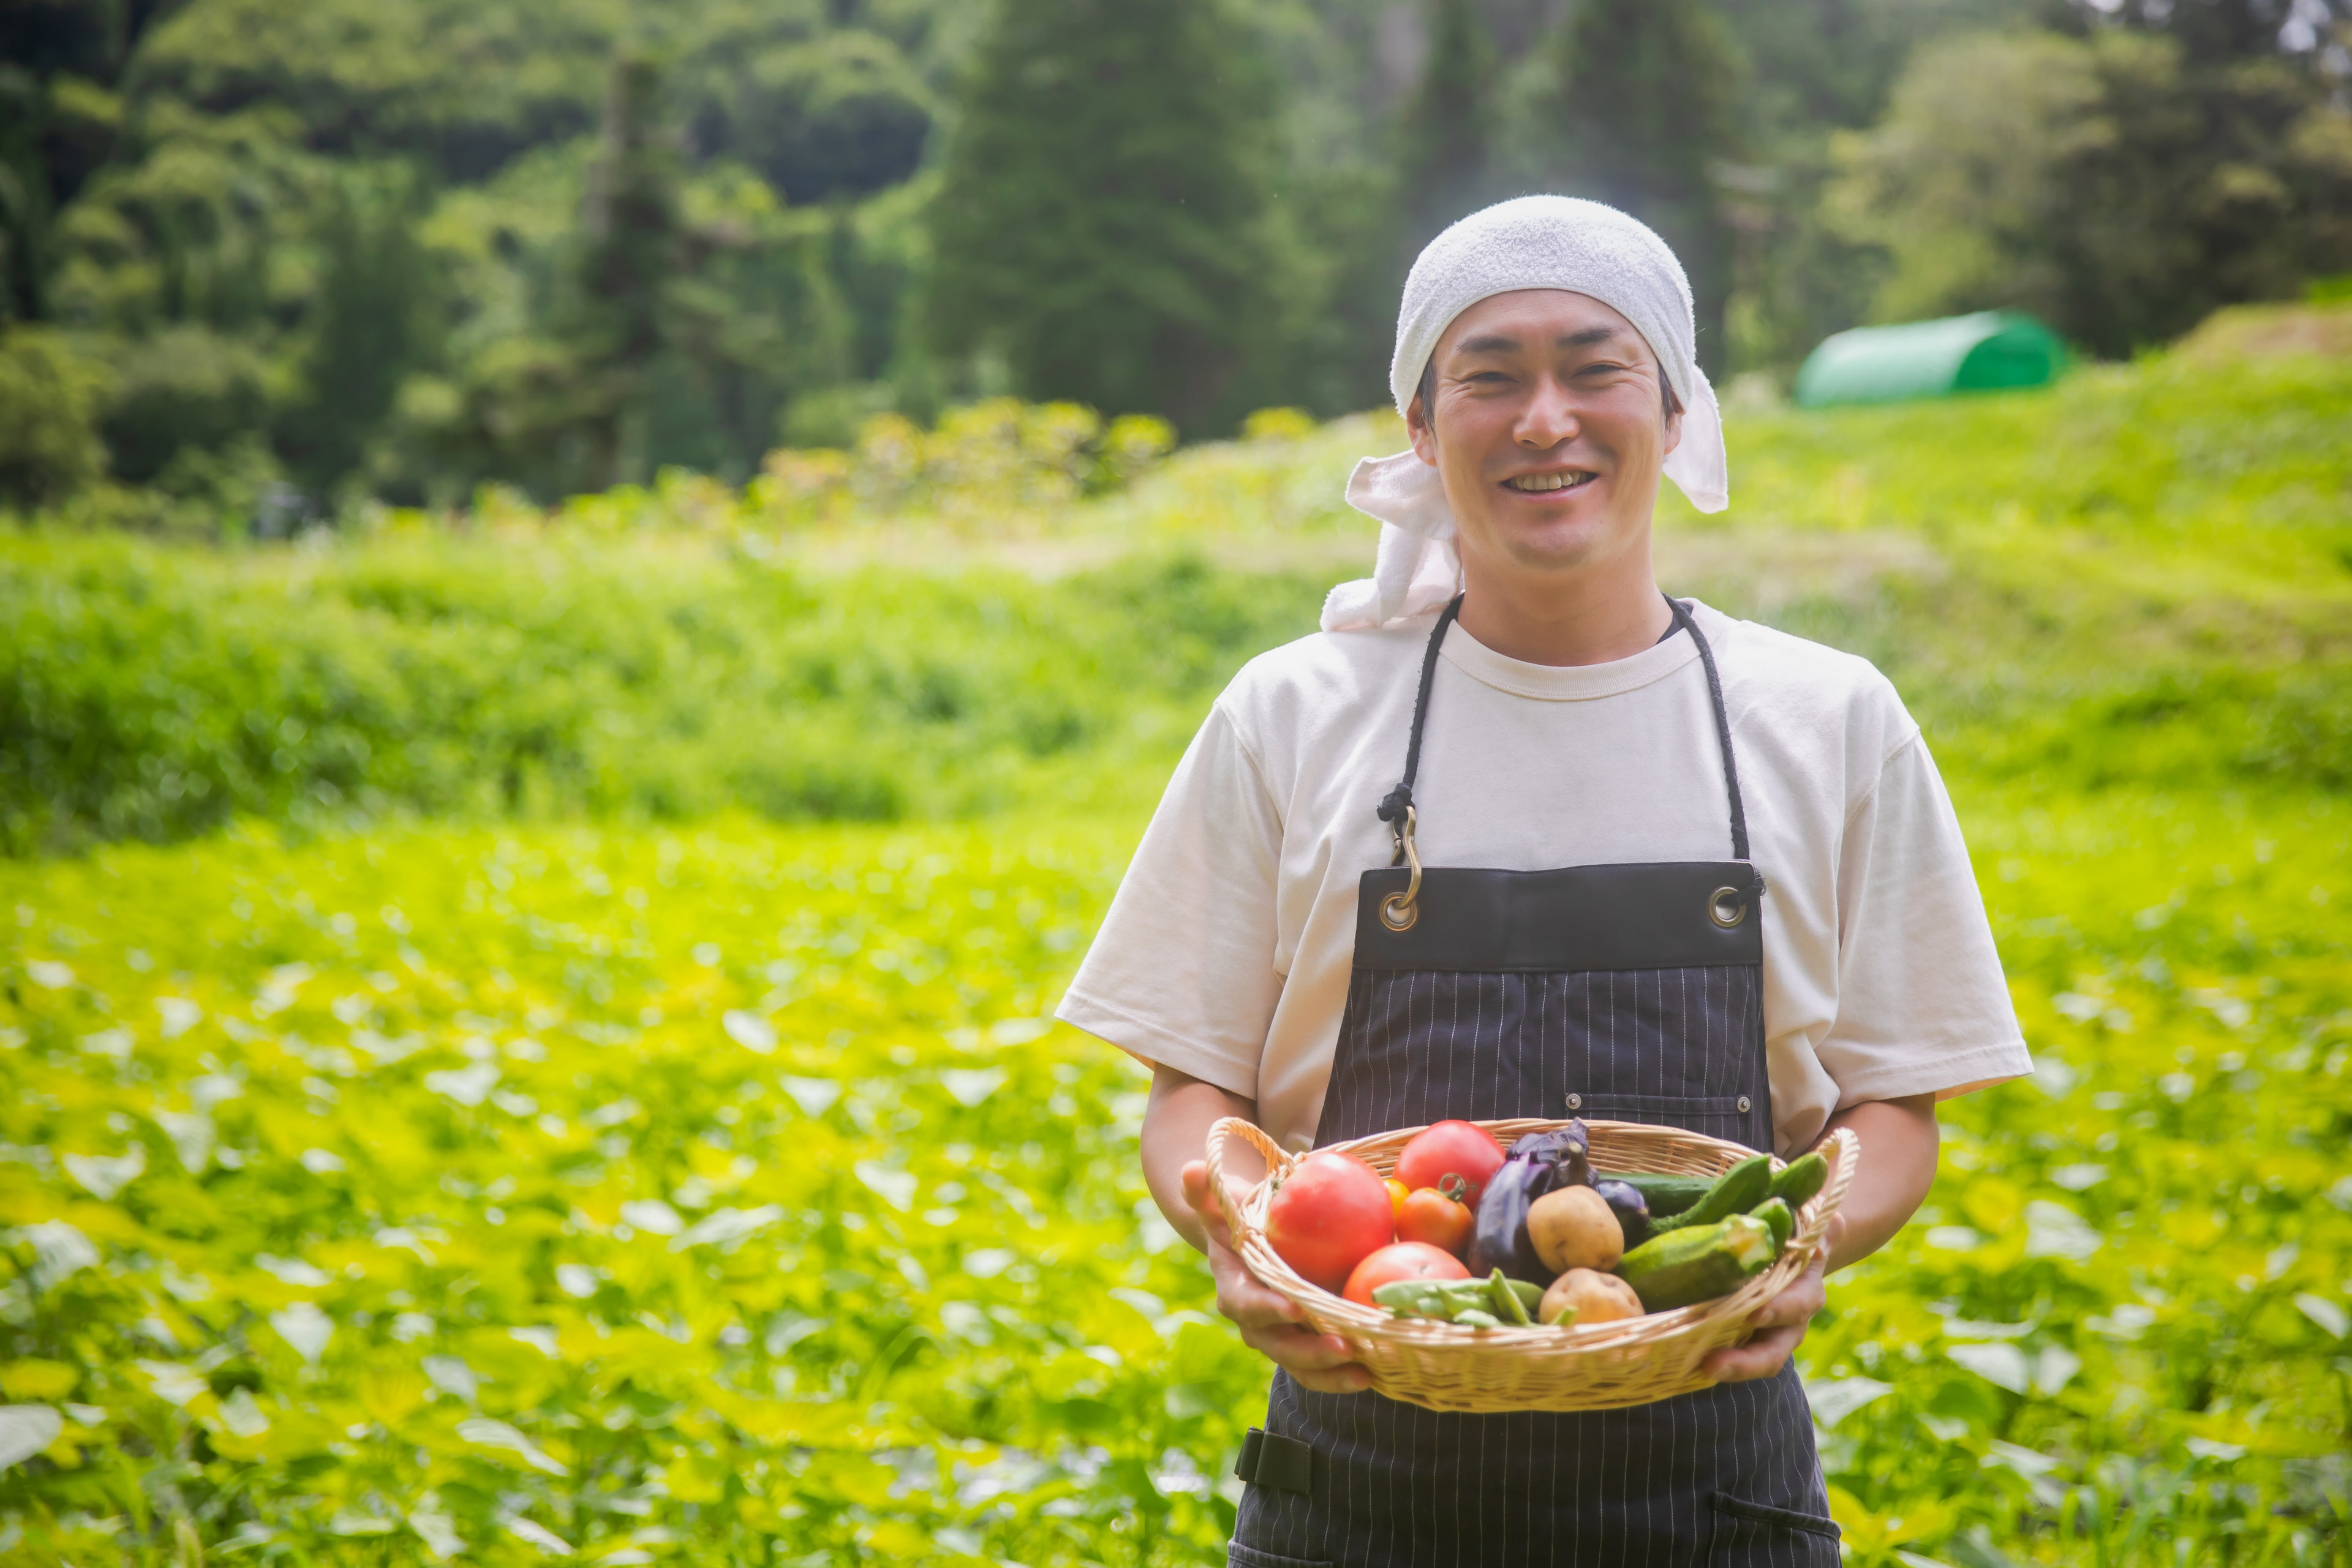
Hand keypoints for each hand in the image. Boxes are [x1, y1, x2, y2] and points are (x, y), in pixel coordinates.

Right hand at [1181, 1159, 1370, 1394]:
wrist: (1253, 1244)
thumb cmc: (1240, 1218)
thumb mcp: (1225, 1202)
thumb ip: (1207, 1192)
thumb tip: (1192, 1171)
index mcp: (1234, 1289)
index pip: (1246, 1304)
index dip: (1267, 1308)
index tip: (1294, 1308)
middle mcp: (1255, 1322)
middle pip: (1278, 1345)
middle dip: (1309, 1351)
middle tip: (1343, 1346)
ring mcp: (1281, 1338)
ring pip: (1300, 1366)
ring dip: (1330, 1374)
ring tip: (1364, 1373)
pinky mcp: (1305, 1345)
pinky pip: (1320, 1369)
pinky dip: (1343, 1375)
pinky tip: (1374, 1373)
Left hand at [1700, 1212, 1843, 1383]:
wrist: (1788, 1255)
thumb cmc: (1794, 1238)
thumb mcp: (1809, 1230)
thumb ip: (1821, 1229)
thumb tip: (1833, 1224)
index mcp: (1804, 1294)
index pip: (1795, 1306)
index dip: (1778, 1310)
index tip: (1756, 1313)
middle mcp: (1787, 1325)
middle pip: (1771, 1352)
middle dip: (1745, 1362)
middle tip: (1713, 1364)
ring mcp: (1764, 1338)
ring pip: (1752, 1362)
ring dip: (1727, 1368)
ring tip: (1700, 1369)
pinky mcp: (1740, 1342)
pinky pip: (1729, 1357)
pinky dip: (1709, 1361)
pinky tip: (1684, 1365)